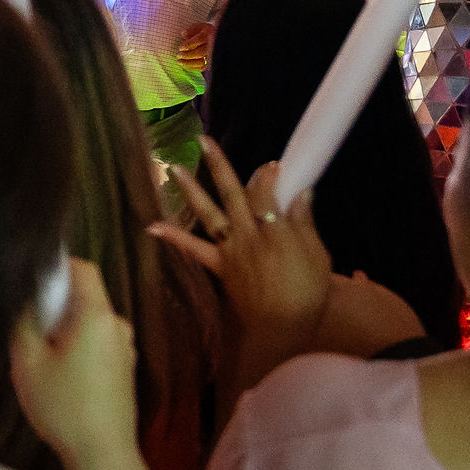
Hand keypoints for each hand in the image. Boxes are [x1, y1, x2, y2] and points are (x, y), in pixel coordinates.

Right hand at [8, 258, 143, 469]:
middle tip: (28, 324)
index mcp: (98, 315)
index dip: (57, 267)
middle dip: (56, 303)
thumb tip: (24, 300)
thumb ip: (23, 322)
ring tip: (40, 353)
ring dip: (66, 328)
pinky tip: (60, 373)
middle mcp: (118, 326)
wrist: (103, 455)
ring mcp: (126, 349)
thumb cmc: (64, 406)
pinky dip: (79, 346)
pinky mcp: (125, 370)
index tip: (32, 282)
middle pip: (86, 296)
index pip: (83, 268)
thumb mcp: (28, 362)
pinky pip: (99, 342)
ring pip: (91, 322)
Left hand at [151, 132, 332, 362]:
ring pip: (209, 213)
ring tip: (174, 168)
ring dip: (191, 190)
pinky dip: (173, 237)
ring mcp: (231, 250)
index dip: (268, 174)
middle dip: (220, 165)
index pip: (266, 190)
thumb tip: (303, 192)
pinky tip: (152, 225)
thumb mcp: (317, 255)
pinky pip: (194, 250)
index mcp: (275, 228)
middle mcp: (248, 234)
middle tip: (205, 140)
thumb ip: (305, 222)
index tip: (272, 165)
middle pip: (232, 192)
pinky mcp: (220, 267)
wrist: (283, 328)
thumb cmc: (307, 293)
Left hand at [174, 22, 216, 68]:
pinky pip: (201, 67)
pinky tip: (184, 65)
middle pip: (200, 53)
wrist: (215, 38)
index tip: (180, 48)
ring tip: (179, 61)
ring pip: (201, 62)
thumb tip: (183, 34)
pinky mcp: (210, 62)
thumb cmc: (203, 32)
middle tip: (178, 55)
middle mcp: (212, 45)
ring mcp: (212, 55)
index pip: (199, 40)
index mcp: (208, 34)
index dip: (188, 44)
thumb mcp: (197, 27)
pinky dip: (192, 67)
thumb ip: (190, 30)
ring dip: (188, 63)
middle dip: (187, 55)